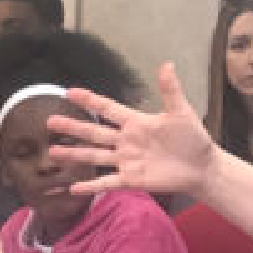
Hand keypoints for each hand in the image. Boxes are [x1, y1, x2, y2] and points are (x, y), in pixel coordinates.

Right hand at [46, 62, 216, 198]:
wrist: (202, 167)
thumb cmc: (193, 138)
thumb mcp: (182, 112)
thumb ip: (170, 91)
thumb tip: (166, 64)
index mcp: (135, 122)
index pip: (108, 109)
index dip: (89, 101)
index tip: (69, 92)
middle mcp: (126, 141)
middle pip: (94, 133)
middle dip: (72, 127)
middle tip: (50, 121)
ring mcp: (126, 161)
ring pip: (94, 157)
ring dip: (74, 154)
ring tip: (53, 151)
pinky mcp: (131, 180)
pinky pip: (107, 183)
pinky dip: (91, 186)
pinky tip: (74, 188)